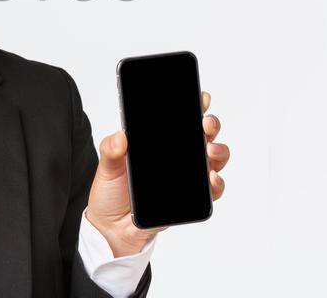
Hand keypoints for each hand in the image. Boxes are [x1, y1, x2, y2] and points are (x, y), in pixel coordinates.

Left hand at [85, 90, 229, 256]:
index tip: (200, 97)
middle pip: (204, 135)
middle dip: (211, 125)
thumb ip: (111, 149)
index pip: (182, 119)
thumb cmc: (112, 192)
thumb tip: (121, 136)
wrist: (111, 228)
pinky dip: (216, 184)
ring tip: (210, 151)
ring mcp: (188, 176)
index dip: (195, 105)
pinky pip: (212, 190)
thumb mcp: (107, 166)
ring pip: (215, 159)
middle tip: (206, 124)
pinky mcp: (191, 199)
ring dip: (219, 151)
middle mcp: (178, 156)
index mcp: (160, 142)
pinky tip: (211, 178)